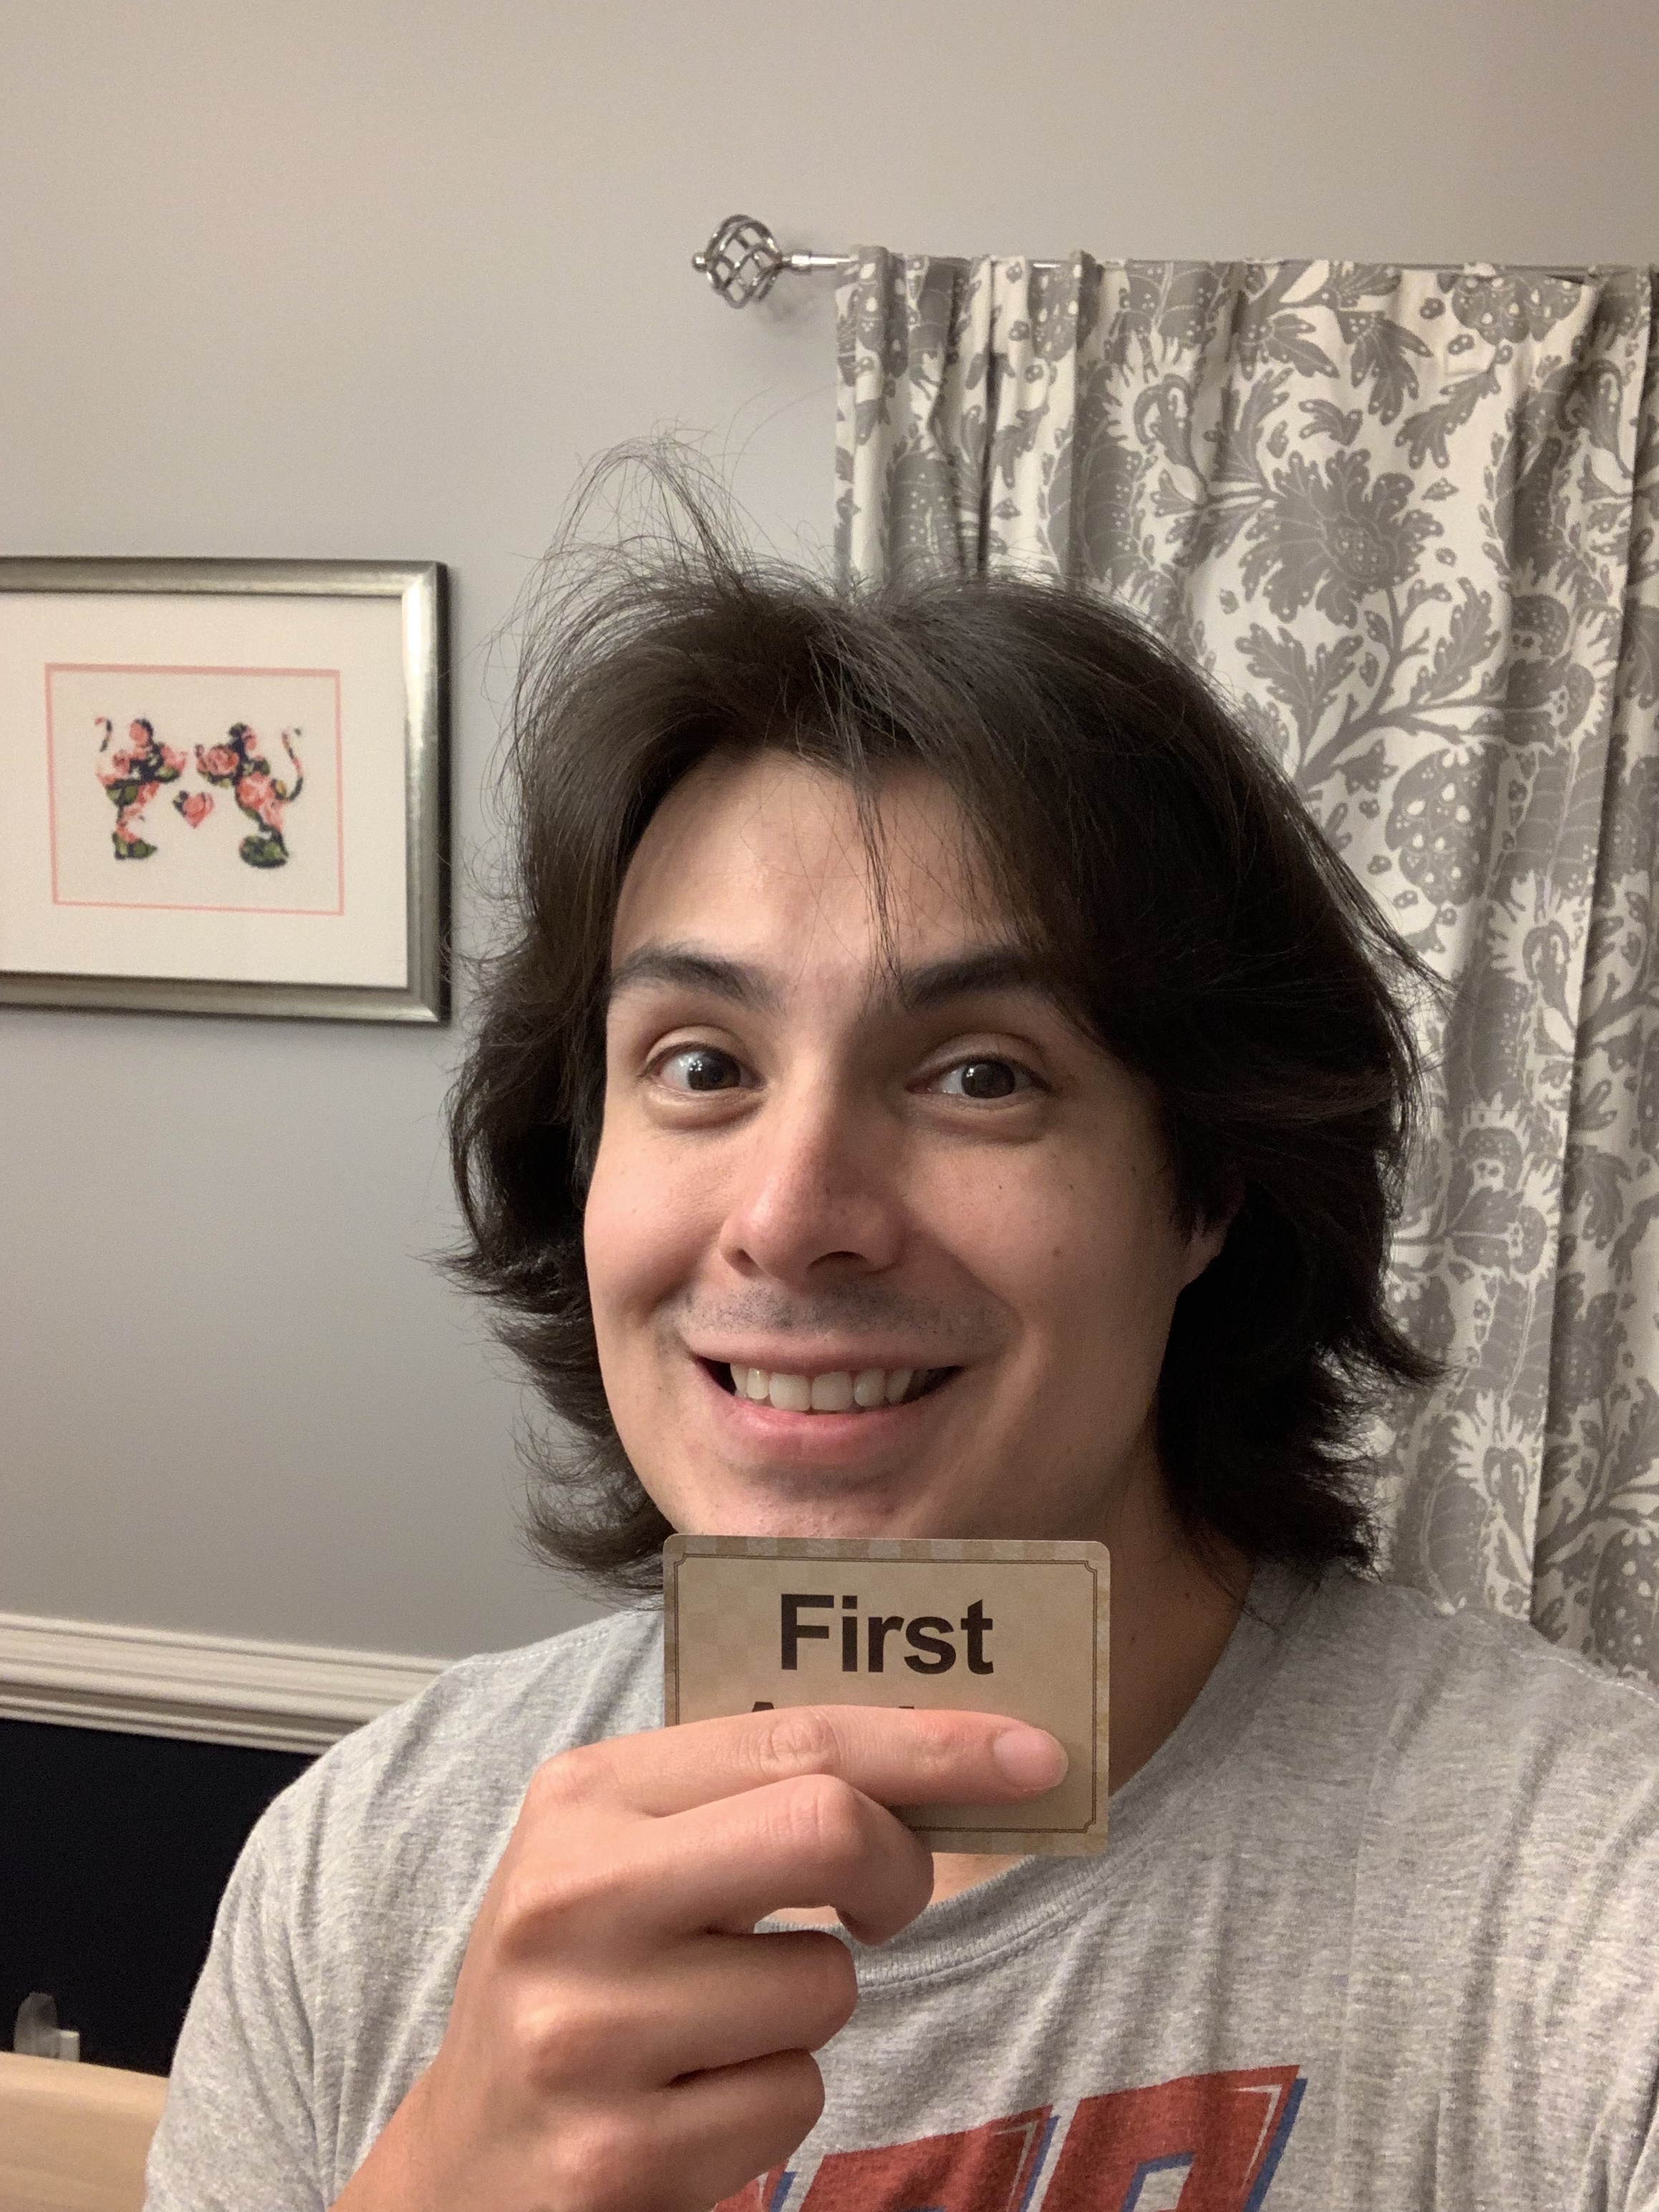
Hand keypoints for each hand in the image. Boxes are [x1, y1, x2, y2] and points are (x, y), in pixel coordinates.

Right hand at [335, 1704, 1065, 2211]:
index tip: (1036, 1753)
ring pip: (823, 1986)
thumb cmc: (586, 1980)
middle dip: (897, 1867)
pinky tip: (690, 2101)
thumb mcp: (632, 1854)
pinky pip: (791, 2100)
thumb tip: (949, 1754)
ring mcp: (586, 2027)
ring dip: (807, 2011)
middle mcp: (573, 1896)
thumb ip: (753, 1793)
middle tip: (887, 1902)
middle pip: (825, 1828)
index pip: (797, 1735)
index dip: (932, 1741)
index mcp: (585, 1795)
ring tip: (717, 2024)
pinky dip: (770, 2104)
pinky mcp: (612, 2149)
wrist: (465, 2162)